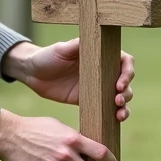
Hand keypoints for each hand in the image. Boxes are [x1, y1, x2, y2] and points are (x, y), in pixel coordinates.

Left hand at [3, 39, 134, 121]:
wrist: (33, 73)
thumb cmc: (47, 56)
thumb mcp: (61, 49)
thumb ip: (76, 46)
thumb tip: (91, 40)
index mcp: (100, 55)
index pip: (124, 61)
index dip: (127, 72)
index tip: (119, 84)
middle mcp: (103, 70)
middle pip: (126, 80)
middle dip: (127, 91)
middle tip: (117, 100)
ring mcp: (98, 86)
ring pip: (121, 96)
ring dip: (125, 104)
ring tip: (119, 113)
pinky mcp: (91, 101)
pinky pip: (108, 108)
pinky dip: (115, 114)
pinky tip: (115, 120)